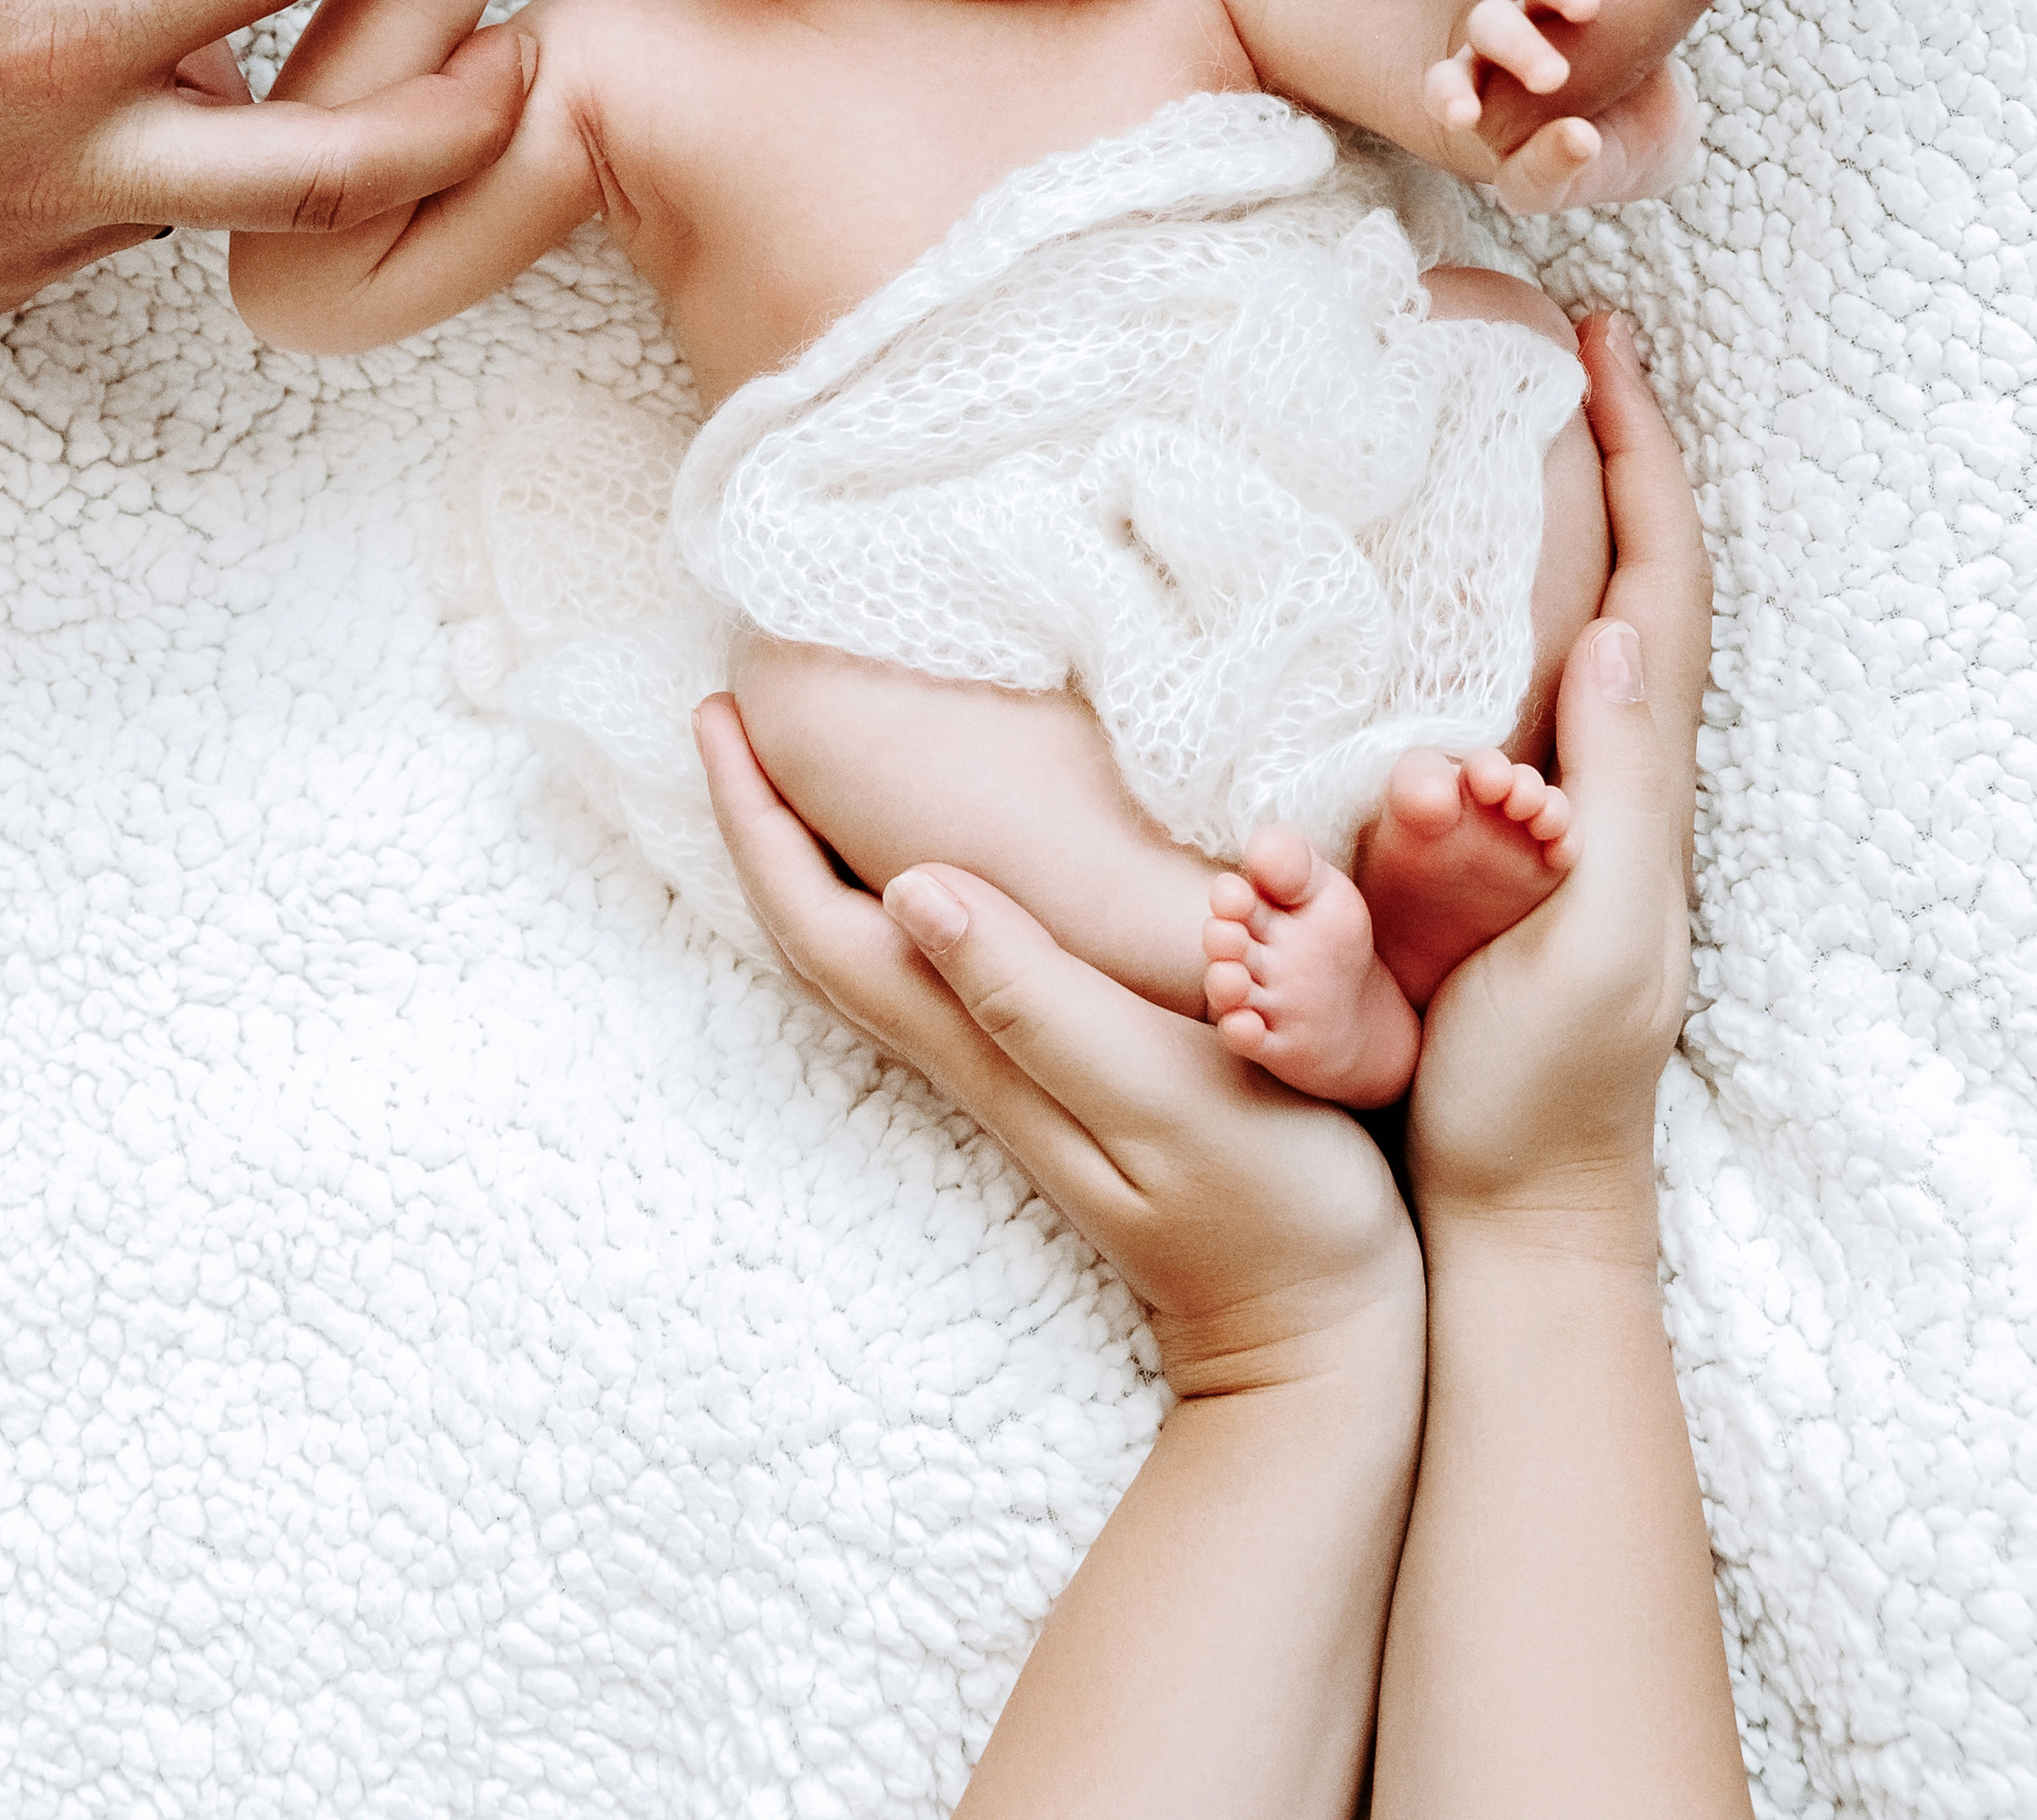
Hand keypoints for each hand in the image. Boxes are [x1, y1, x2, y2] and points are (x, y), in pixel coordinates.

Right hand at [0, 0, 549, 312]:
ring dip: (282, 131)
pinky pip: (132, 213)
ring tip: (317, 60)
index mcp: (57, 32)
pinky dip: (155, 154)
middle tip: (527, 72)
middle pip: (329, 170)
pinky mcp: (15, 284)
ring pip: (227, 194)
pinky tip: (123, 102)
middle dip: (455, 125)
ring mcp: (45, 237)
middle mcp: (71, 155)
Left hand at [694, 695, 1421, 1381]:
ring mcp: (1012, 1068)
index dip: (759, 820)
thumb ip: (1037, 996)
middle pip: (822, 934)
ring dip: (816, 853)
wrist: (1316, 1324)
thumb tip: (909, 886)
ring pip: (868, 947)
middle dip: (764, 823)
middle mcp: (972, 1055)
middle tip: (730, 712)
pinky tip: (924, 853)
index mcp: (979, 1045)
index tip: (720, 714)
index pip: (822, 925)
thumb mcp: (1156, 1086)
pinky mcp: (1061, 1071)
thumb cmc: (1262, 1202)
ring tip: (797, 762)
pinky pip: (933, 960)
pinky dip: (893, 886)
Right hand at [1407, 308, 1713, 1229]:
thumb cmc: (1550, 1093)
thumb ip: (1612, 800)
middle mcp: (1609, 780)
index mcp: (1637, 788)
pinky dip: (1499, 605)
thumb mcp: (1596, 949)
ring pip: (1577, 626)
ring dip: (1564, 517)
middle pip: (1635, 581)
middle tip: (1566, 351)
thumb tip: (1609, 636)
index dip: (1641, 463)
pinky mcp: (1502, 844)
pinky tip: (1439, 579)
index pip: (1656, 586)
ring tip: (1509, 426)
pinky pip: (1509, 690)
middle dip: (1615, 457)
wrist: (1515, 1209)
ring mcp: (1558, 809)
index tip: (1601, 352)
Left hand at [1422, 0, 1699, 210]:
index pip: (1454, 85)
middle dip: (1516, 49)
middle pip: (1495, 28)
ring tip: (1589, 3)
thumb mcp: (1562, 184)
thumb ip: (1554, 174)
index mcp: (1486, 92)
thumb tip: (1578, 140)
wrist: (1646, 131)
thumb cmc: (1590, 164)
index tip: (1462, 115)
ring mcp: (1561, 7)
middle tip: (1550, 76)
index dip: (1450, 94)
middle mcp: (1514, 41)